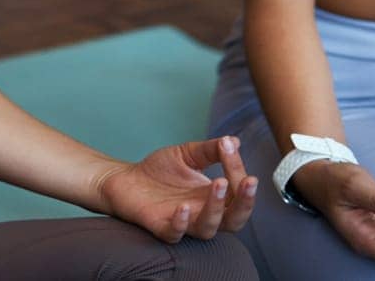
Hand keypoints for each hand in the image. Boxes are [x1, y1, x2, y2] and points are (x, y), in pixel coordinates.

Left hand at [94, 135, 257, 242]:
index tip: (229, 147)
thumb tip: (233, 140)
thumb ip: (209, 150)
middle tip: (248, 181)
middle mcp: (202, 212)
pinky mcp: (160, 226)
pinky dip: (180, 223)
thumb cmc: (159, 170)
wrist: (126, 178)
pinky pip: (174, 234)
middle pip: (234, 220)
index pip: (237, 191)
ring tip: (218, 183)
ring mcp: (183, 222)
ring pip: (208, 229)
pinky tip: (182, 207)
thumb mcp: (187, 154)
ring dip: (215, 209)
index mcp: (213, 196)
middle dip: (245, 202)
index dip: (238, 170)